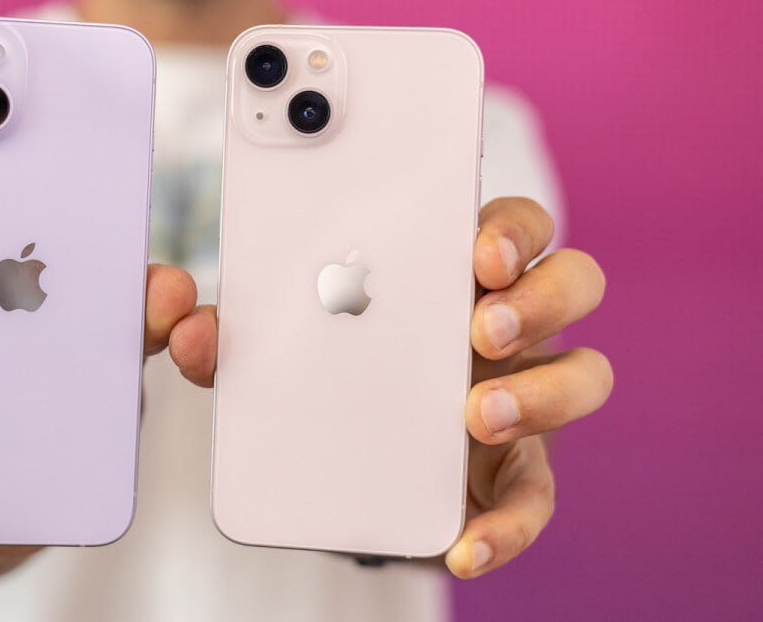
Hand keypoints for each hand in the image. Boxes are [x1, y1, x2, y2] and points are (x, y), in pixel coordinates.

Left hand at [166, 197, 610, 578]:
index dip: (508, 229)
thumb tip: (188, 333)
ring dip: (544, 391)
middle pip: (571, 283)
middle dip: (538, 298)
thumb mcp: (271, 349)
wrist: (336, 466)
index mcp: (450, 277)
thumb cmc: (321, 376)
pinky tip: (463, 547)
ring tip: (477, 413)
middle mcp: (502, 328)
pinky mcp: (511, 476)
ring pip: (584, 376)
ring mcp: (519, 398)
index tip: (475, 251)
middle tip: (479, 328)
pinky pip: (537, 499)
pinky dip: (507, 527)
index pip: (509, 226)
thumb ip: (231, 338)